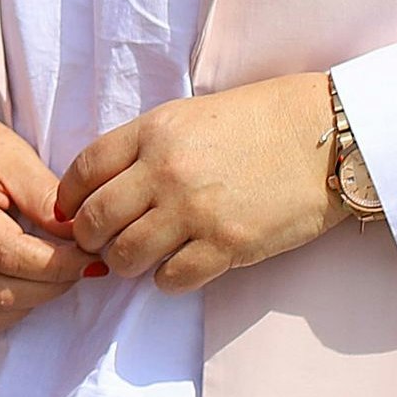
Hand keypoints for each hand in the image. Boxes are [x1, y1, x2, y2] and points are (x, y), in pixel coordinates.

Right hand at [0, 83, 92, 336]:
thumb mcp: (10, 156)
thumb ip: (45, 199)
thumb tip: (83, 236)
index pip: (16, 257)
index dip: (62, 265)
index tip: (92, 257)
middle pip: (4, 292)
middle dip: (53, 286)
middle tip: (80, 266)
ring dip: (28, 303)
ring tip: (51, 275)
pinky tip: (19, 287)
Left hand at [54, 74, 341, 292]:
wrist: (327, 136)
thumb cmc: (264, 120)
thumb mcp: (194, 115)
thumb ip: (150, 145)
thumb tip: (109, 183)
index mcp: (155, 130)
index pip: (84, 168)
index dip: (69, 197)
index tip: (71, 211)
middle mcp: (166, 170)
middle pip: (95, 218)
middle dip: (89, 238)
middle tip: (101, 244)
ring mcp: (195, 210)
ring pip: (126, 255)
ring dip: (126, 263)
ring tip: (139, 259)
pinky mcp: (227, 245)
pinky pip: (172, 279)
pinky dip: (167, 280)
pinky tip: (178, 269)